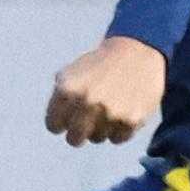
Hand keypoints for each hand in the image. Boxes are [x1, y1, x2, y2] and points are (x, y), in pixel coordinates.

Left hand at [45, 35, 167, 145]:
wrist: (136, 51)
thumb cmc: (98, 65)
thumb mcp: (70, 74)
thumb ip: (58, 99)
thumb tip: (55, 124)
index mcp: (67, 89)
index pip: (53, 125)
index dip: (60, 123)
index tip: (66, 120)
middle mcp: (87, 101)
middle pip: (74, 139)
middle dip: (77, 134)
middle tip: (84, 126)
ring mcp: (110, 112)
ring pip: (97, 138)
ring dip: (100, 129)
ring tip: (108, 109)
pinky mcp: (131, 119)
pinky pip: (118, 139)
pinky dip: (119, 130)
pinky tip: (122, 112)